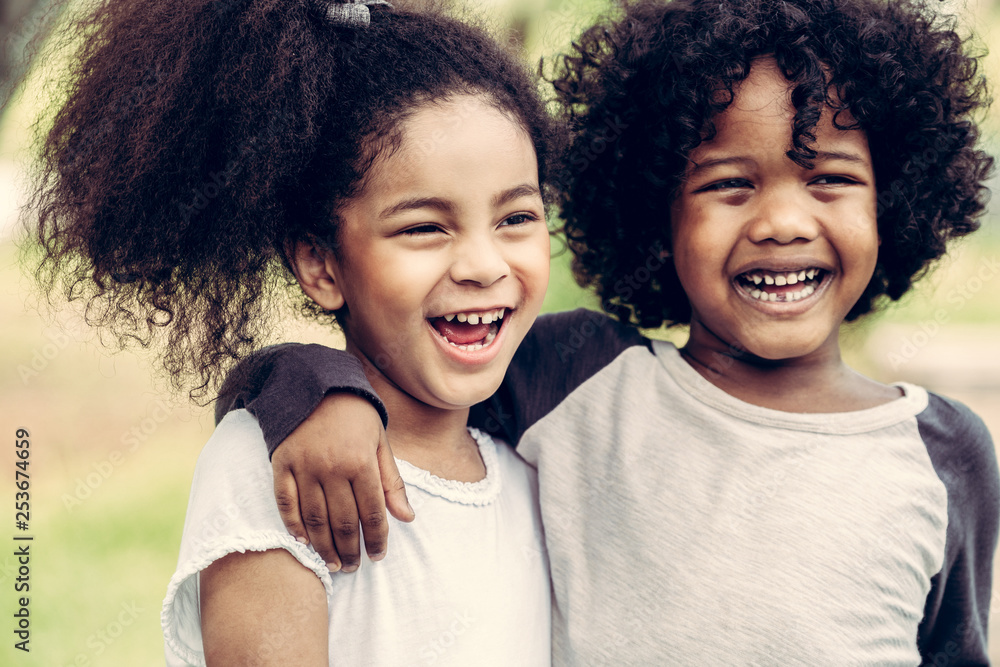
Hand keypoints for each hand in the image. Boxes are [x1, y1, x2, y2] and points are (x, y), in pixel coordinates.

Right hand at [271, 392, 413, 571]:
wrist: (315, 385)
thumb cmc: (355, 416)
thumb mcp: (380, 443)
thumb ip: (392, 482)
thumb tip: (407, 518)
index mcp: (361, 462)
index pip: (372, 513)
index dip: (376, 539)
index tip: (377, 557)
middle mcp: (332, 467)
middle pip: (342, 522)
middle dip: (350, 550)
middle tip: (353, 567)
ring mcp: (304, 467)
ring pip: (314, 519)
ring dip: (323, 547)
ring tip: (333, 563)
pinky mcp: (281, 465)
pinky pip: (286, 504)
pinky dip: (294, 526)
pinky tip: (304, 542)